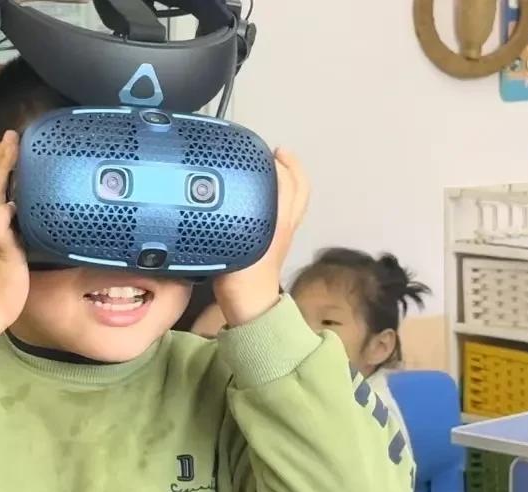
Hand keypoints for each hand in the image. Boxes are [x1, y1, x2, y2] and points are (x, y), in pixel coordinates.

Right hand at [213, 148, 309, 327]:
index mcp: (281, 219)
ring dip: (285, 182)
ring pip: (292, 200)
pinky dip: (275, 199)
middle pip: (298, 189)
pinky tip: (255, 198)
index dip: (285, 164)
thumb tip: (228, 191)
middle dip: (290, 168)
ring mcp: (281, 235)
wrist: (249, 305)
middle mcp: (285, 224)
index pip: (292, 182)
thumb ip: (233, 216)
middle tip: (273, 154)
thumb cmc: (243, 277)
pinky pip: (280, 214)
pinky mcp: (272, 244)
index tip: (269, 151)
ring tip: (266, 170)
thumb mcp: (237, 242)